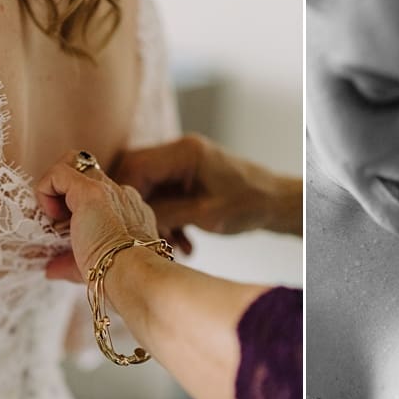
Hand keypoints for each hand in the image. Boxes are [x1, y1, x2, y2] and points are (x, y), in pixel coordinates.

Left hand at [36, 151, 159, 281]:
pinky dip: (46, 191)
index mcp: (130, 214)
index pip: (101, 197)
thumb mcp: (92, 267)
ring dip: (56, 186)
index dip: (79, 212)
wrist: (133, 276)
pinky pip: (58, 173)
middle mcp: (123, 196)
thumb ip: (70, 264)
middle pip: (88, 174)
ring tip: (54, 218)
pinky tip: (52, 217)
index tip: (73, 237)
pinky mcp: (91, 190)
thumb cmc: (118, 277)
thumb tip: (51, 270)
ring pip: (74, 161)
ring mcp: (110, 190)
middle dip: (67, 194)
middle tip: (60, 224)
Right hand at [111, 135, 298, 248]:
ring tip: (171, 246)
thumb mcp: (204, 214)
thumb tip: (129, 219)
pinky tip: (183, 244)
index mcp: (184, 152)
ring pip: (151, 191)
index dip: (123, 194)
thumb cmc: (249, 204)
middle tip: (143, 237)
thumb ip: (165, 213)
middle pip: (139, 177)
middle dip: (138, 210)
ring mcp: (184, 165)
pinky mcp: (189, 179)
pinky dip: (170, 220)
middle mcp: (180, 153)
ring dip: (156, 219)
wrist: (276, 204)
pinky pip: (165, 197)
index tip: (122, 222)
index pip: (136, 166)